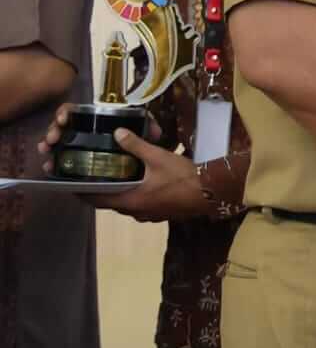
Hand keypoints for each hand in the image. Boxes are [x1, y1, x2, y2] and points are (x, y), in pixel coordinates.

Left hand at [39, 113, 208, 220]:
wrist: (211, 193)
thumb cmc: (182, 177)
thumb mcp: (158, 157)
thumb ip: (136, 146)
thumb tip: (117, 132)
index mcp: (130, 200)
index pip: (97, 199)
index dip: (82, 192)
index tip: (71, 185)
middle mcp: (135, 211)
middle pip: (110, 203)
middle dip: (100, 192)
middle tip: (93, 176)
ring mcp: (149, 215)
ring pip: (125, 206)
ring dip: (118, 195)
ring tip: (115, 179)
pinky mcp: (161, 214)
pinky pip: (139, 206)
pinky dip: (134, 197)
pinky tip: (140, 185)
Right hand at [41, 103, 164, 164]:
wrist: (140, 164)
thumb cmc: (138, 142)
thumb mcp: (144, 134)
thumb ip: (149, 129)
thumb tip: (156, 132)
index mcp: (96, 120)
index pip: (75, 111)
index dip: (66, 112)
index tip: (63, 119)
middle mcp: (83, 130)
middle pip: (61, 126)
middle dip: (53, 131)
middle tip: (52, 140)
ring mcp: (78, 145)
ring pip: (57, 142)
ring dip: (49, 145)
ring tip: (47, 152)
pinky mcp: (76, 160)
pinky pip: (61, 160)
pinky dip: (54, 162)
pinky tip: (50, 167)